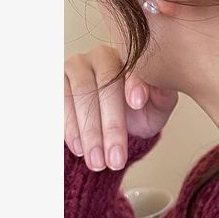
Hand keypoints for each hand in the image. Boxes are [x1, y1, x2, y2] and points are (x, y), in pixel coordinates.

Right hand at [64, 45, 177, 171]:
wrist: (112, 124)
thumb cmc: (138, 110)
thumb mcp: (156, 106)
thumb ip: (162, 95)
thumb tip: (161, 86)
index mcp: (130, 55)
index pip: (132, 66)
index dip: (134, 83)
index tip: (137, 104)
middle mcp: (101, 55)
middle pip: (105, 85)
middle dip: (111, 126)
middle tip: (116, 159)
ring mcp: (75, 65)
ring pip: (80, 95)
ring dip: (89, 132)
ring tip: (98, 161)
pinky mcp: (56, 81)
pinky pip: (59, 101)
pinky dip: (69, 127)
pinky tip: (78, 148)